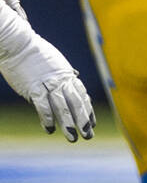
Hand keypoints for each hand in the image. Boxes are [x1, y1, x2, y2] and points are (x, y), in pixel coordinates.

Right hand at [0, 3, 94, 140]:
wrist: (18, 44)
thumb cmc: (35, 53)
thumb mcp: (56, 63)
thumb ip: (63, 75)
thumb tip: (71, 81)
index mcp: (67, 75)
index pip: (82, 96)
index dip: (88, 110)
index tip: (92, 123)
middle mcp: (61, 80)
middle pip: (76, 103)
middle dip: (83, 121)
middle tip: (88, 136)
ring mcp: (48, 84)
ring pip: (62, 106)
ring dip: (69, 123)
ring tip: (73, 138)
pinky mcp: (33, 87)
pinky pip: (43, 105)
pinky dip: (47, 117)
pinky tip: (50, 129)